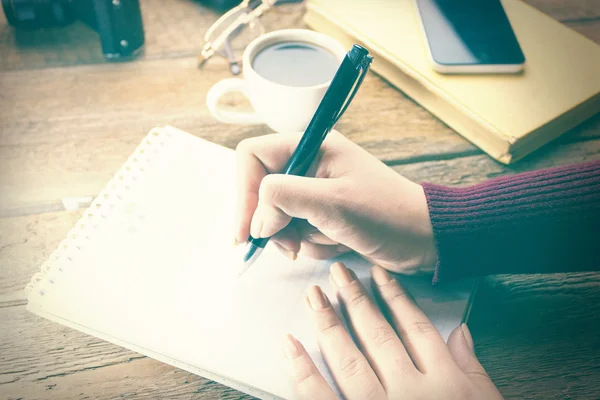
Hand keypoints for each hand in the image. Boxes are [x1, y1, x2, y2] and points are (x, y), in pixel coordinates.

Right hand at [234, 131, 435, 273]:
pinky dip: (311, 243)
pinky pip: (296, 230)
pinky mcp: (323, 213)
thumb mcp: (332, 202)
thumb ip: (283, 198)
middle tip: (290, 244)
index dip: (244, 192)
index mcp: (310, 147)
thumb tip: (257, 219)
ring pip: (277, 215)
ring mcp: (315, 191)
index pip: (252, 157)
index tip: (249, 231)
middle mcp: (308, 165)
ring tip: (326, 240)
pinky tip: (336, 243)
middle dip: (273, 222)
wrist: (424, 239)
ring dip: (295, 236)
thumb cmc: (387, 214)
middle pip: (260, 190)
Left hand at [283, 262, 502, 399]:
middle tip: (338, 272)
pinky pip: (321, 398)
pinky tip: (290, 346)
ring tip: (313, 296)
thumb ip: (473, 368)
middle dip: (356, 300)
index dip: (396, 297)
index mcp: (444, 382)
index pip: (415, 327)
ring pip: (349, 358)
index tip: (379, 275)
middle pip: (378, 335)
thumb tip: (461, 330)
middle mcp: (411, 390)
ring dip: (328, 323)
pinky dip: (302, 371)